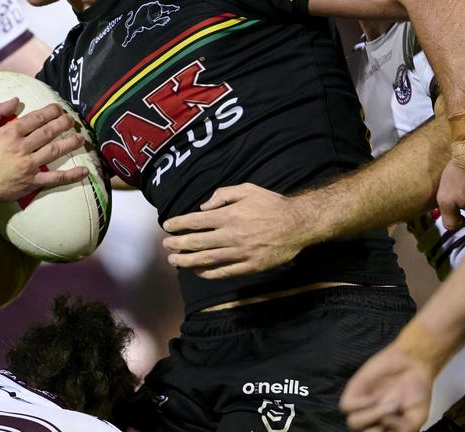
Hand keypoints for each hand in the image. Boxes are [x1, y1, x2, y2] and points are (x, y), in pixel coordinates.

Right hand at [0, 98, 88, 207]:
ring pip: (55, 151)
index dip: (51, 112)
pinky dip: (71, 175)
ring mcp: (28, 166)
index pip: (36, 118)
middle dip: (63, 124)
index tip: (59, 109)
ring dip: (70, 143)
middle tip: (72, 120)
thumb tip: (15, 99)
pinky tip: (84, 171)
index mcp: (9, 133)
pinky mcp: (31, 182)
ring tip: (81, 138)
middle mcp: (21, 148)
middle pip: (49, 132)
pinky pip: (55, 179)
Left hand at [161, 183, 304, 278]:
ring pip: (208, 260)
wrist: (298, 224)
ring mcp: (241, 253)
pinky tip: (199, 272)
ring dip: (188, 261)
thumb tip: (203, 206)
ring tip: (175, 261)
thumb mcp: (248, 189)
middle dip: (178, 244)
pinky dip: (209, 273)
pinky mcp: (250, 266)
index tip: (167, 226)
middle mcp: (232, 235)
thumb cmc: (272, 204)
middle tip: (166, 245)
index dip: (179, 224)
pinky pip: (225, 272)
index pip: (196, 221)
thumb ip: (223, 195)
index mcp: (230, 215)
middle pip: (197, 242)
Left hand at [340, 345, 433, 431]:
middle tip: (395, 411)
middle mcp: (372, 421)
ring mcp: (362, 408)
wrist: (412, 363)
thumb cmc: (416, 391)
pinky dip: (360, 404)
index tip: (403, 422)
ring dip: (371, 415)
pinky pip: (346, 406)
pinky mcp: (354, 392)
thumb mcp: (419, 415)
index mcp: (386, 429)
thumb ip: (406, 428)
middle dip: (377, 428)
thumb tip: (385, 423)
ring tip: (389, 403)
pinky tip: (374, 397)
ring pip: (353, 423)